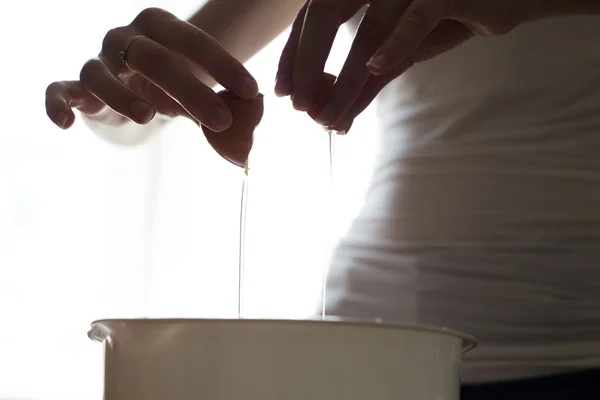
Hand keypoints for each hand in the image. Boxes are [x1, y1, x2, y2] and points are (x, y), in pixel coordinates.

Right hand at [45, 8, 258, 132]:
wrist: (140, 90)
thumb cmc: (177, 85)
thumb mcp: (204, 92)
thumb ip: (227, 108)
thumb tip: (251, 132)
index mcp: (161, 27)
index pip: (192, 39)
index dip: (222, 64)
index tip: (250, 90)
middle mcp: (126, 38)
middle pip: (152, 56)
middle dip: (189, 88)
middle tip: (221, 120)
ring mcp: (100, 61)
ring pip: (100, 72)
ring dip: (122, 94)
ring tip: (149, 117)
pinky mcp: (79, 88)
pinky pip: (59, 89)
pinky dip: (56, 103)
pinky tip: (65, 124)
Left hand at [275, 0, 535, 131]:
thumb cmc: (448, 17)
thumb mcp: (399, 52)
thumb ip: (368, 80)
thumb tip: (335, 119)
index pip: (313, 14)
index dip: (293, 52)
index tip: (283, 90)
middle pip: (325, 12)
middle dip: (307, 63)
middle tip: (299, 107)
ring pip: (368, 28)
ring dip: (347, 77)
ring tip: (328, 117)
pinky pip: (417, 19)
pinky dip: (396, 43)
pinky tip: (376, 68)